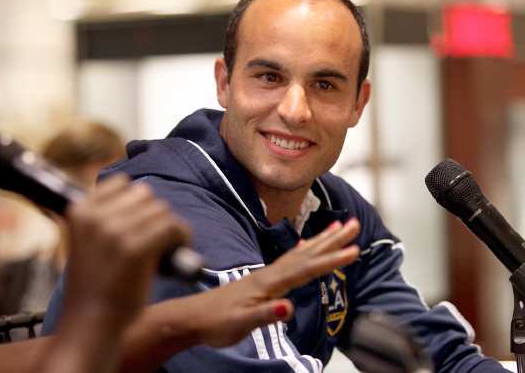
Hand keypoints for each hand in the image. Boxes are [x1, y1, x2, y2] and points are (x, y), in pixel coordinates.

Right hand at [64, 174, 190, 331]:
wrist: (90, 324)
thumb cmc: (94, 286)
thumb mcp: (86, 241)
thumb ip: (104, 217)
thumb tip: (144, 192)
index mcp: (79, 210)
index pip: (121, 183)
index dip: (136, 202)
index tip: (141, 223)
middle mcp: (95, 216)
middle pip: (145, 195)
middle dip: (154, 216)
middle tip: (156, 240)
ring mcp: (116, 231)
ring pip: (161, 210)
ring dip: (170, 227)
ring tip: (166, 248)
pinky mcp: (137, 248)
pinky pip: (172, 226)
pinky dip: (181, 237)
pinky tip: (177, 252)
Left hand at [187, 219, 359, 346]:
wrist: (192, 318)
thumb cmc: (216, 322)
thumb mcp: (242, 323)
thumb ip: (267, 314)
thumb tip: (290, 307)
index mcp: (268, 282)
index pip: (306, 269)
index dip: (331, 260)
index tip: (354, 249)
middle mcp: (269, 274)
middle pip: (307, 253)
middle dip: (332, 240)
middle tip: (354, 224)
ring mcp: (266, 275)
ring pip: (300, 253)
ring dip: (321, 241)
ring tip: (338, 227)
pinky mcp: (262, 281)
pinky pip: (289, 261)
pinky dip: (301, 251)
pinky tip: (304, 245)